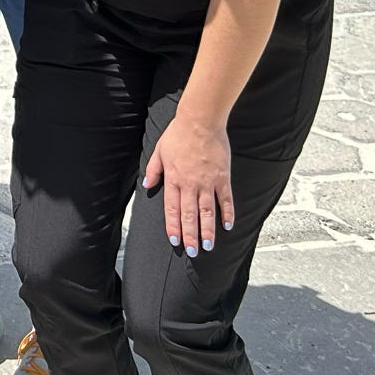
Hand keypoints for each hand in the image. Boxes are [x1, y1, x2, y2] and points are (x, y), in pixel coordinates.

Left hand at [144, 112, 232, 257]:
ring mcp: (208, 182)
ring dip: (207, 230)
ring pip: (207, 211)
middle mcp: (190, 184)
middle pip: (189, 214)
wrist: (200, 122)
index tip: (175, 240)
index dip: (173, 226)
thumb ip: (153, 169)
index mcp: (173, 178)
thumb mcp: (159, 150)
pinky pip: (226, 199)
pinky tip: (227, 226)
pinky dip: (227, 213)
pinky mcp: (223, 177)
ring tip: (208, 246)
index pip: (172, 208)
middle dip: (190, 235)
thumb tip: (147, 184)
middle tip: (192, 252)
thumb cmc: (178, 134)